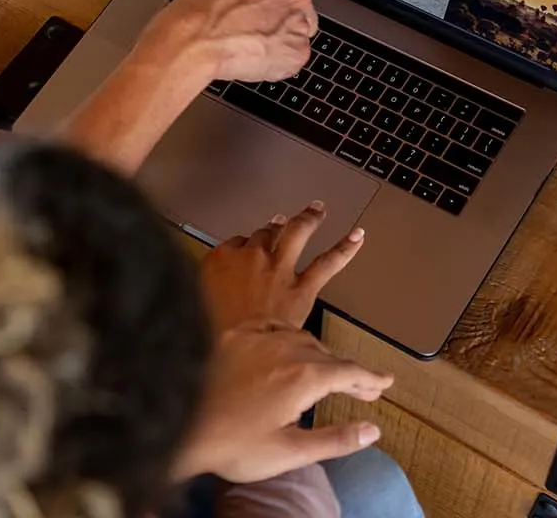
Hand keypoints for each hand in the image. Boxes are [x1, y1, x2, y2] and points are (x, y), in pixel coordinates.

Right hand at [139, 0, 375, 83]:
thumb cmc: (200, 10)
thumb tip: (259, 0)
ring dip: (276, 41)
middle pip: (302, 12)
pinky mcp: (296, 55)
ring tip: (245, 42)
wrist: (193, 40)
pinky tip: (252, 57)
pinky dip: (275, 62)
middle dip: (281, 20)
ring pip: (295, 37)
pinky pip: (291, 60)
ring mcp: (299, 27)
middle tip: (250, 27)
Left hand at [173, 321, 394, 483]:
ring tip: (328, 369)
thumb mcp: (290, 452)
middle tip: (363, 386)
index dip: (371, 378)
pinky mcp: (231, 336)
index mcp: (302, 377)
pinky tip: (287, 344)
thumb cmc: (231, 445)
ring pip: (300, 337)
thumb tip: (372, 431)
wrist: (177, 426)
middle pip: (328, 354)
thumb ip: (336, 440)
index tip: (385, 381)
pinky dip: (286, 335)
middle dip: (348, 370)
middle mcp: (283, 349)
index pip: (349, 372)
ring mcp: (255, 338)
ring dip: (319, 353)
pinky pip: (269, 326)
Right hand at [201, 201, 363, 333]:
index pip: (234, 243)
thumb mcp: (199, 305)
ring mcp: (280, 268)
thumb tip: (214, 294)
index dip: (243, 245)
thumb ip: (208, 292)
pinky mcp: (303, 285)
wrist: (241, 346)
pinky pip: (328, 262)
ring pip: (296, 232)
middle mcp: (252, 257)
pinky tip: (356, 236)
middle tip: (280, 221)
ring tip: (317, 211)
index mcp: (221, 260)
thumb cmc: (217, 333)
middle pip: (265, 233)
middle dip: (274, 226)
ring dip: (308, 219)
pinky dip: (345, 248)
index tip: (245, 246)